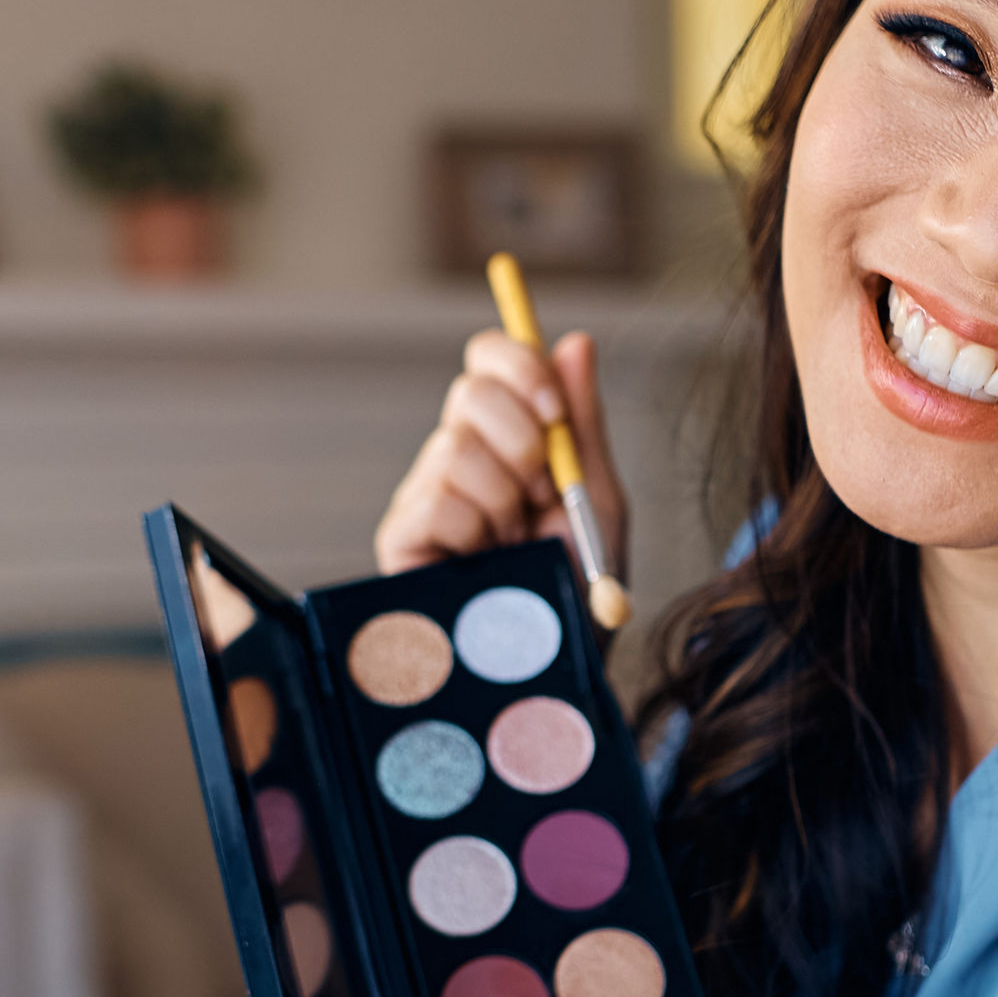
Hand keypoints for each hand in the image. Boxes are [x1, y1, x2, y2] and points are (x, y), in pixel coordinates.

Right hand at [377, 329, 631, 574]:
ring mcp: (425, 495)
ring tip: (515, 546)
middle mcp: (457, 456)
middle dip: (524, 444)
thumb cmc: (580, 583)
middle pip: (470, 392)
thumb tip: (574, 341)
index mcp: (503, 436)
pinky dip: (474, 535)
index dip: (521, 367)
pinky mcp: (402, 539)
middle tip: (542, 499)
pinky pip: (438, 504)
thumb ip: (583, 421)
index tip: (555, 415)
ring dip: (505, 504)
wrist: (562, 655)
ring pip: (457, 452)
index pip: (489, 360)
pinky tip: (482, 565)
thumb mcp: (595, 495)